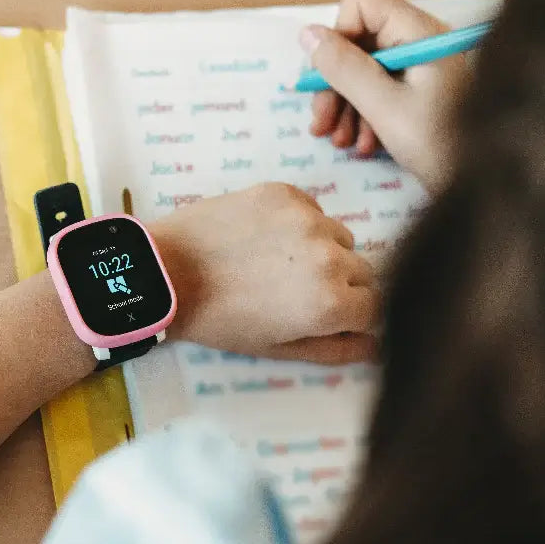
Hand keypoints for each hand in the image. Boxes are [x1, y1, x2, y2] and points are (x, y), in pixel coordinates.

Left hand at [155, 183, 379, 364]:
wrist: (168, 272)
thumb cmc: (220, 319)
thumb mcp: (277, 347)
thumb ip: (333, 350)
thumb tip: (376, 347)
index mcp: (332, 303)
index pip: (377, 306)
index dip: (354, 315)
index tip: (326, 316)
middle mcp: (331, 258)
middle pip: (363, 271)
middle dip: (343, 285)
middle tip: (297, 292)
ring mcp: (310, 219)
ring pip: (339, 238)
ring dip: (323, 252)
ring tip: (277, 264)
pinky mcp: (286, 193)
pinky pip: (313, 210)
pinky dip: (299, 224)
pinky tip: (263, 239)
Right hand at [301, 0, 465, 191]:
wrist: (483, 181)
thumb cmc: (440, 143)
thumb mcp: (384, 106)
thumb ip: (344, 68)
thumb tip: (308, 34)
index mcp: (416, 31)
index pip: (360, 2)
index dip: (338, 37)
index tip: (329, 79)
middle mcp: (417, 40)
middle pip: (357, 40)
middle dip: (334, 82)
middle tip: (321, 125)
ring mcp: (419, 66)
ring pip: (363, 69)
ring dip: (345, 106)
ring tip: (341, 142)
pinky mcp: (419, 91)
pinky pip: (379, 90)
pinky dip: (364, 116)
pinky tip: (364, 146)